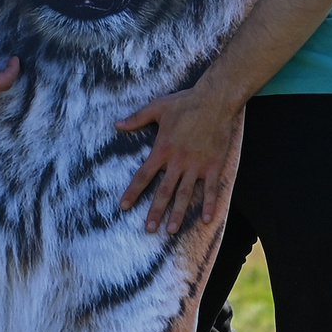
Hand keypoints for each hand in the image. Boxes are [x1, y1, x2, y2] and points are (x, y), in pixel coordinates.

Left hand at [114, 84, 244, 232]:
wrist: (215, 101)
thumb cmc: (185, 103)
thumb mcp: (157, 108)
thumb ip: (136, 118)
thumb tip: (117, 124)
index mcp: (162, 149)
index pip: (143, 175)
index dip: (133, 192)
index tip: (124, 206)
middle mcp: (178, 161)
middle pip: (163, 191)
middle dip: (155, 211)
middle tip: (149, 229)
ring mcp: (196, 165)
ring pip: (184, 194)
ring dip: (177, 213)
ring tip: (170, 230)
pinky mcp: (213, 165)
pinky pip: (210, 189)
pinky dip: (209, 204)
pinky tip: (206, 219)